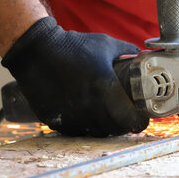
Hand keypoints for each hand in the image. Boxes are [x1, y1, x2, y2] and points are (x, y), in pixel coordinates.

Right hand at [1, 17, 148, 136]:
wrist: (37, 51)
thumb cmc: (73, 46)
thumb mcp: (104, 44)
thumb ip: (126, 50)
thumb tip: (141, 55)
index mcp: (105, 87)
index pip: (129, 117)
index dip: (138, 121)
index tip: (141, 119)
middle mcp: (90, 105)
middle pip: (115, 128)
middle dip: (123, 125)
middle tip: (125, 118)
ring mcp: (73, 114)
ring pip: (96, 133)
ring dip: (105, 128)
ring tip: (107, 119)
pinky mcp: (57, 119)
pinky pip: (77, 131)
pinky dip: (85, 128)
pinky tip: (87, 118)